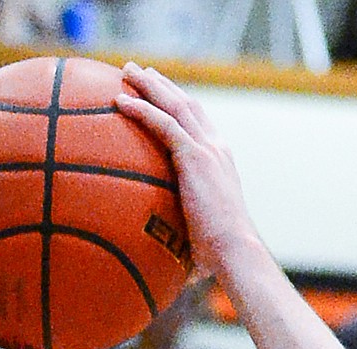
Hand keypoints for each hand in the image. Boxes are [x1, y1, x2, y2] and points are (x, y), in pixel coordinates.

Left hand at [115, 64, 258, 280]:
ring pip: (175, 104)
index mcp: (220, 162)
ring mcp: (208, 150)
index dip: (178, 103)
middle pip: (187, 103)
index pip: (199, 123)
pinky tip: (121, 102)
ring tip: (127, 71)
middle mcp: (217, 148)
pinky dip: (142, 110)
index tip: (159, 93)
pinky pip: (164, 124)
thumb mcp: (200, 240)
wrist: (236, 252)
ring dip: (149, 85)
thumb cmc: (220, 258)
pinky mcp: (195, 158)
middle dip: (162, 84)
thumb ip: (184, 239)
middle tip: (138, 72)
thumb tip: (164, 268)